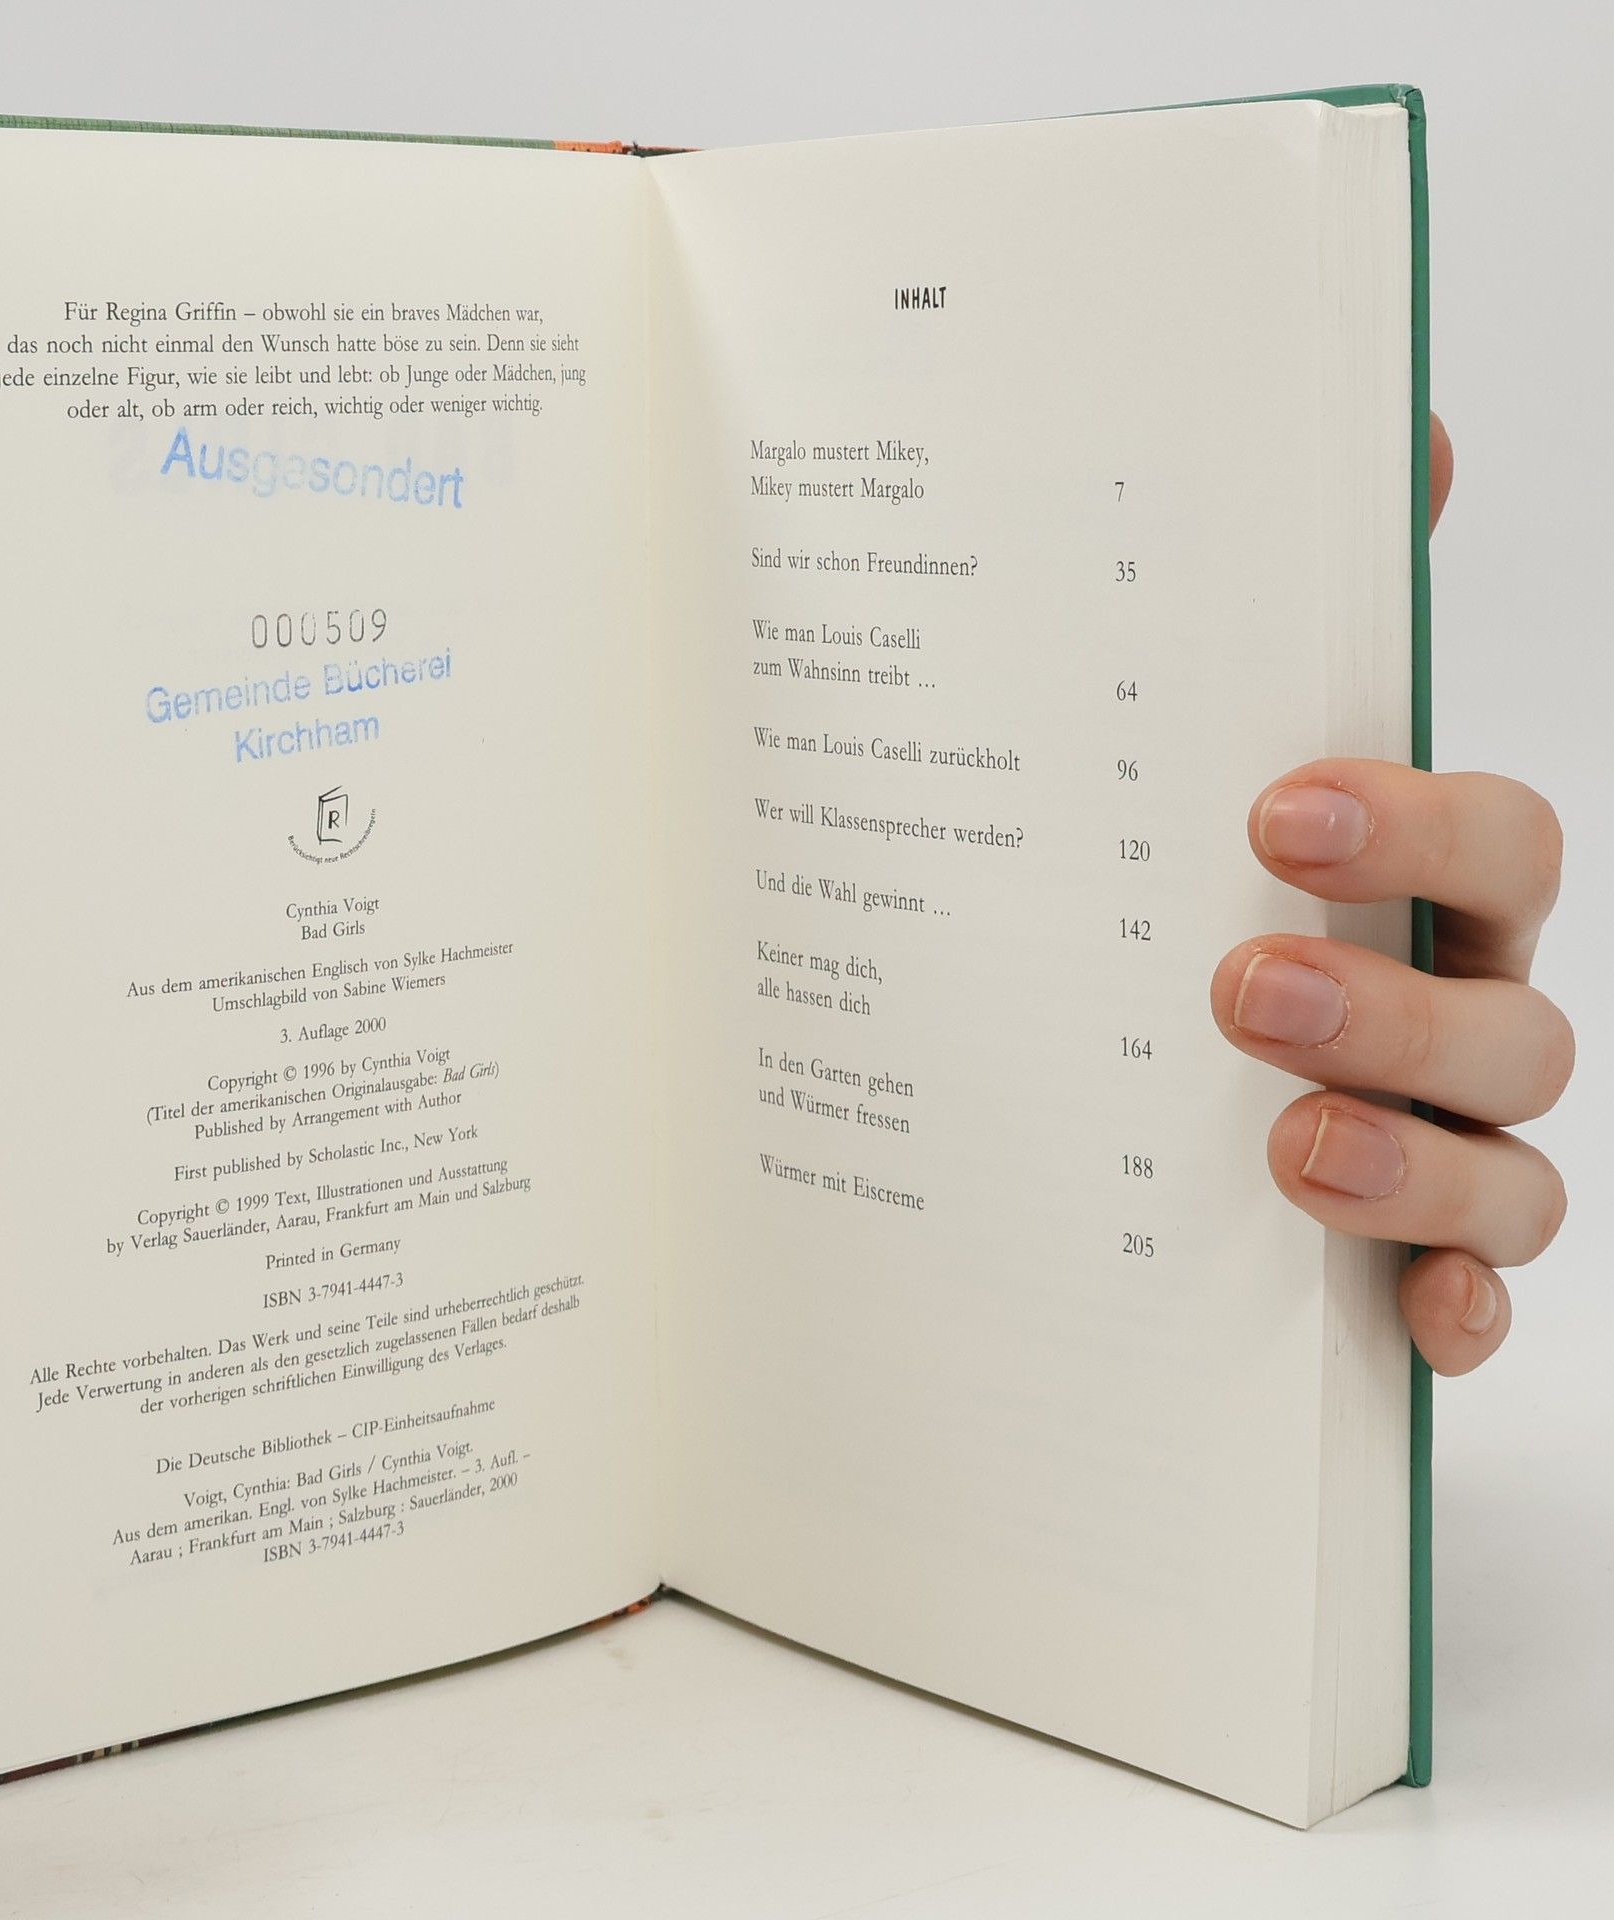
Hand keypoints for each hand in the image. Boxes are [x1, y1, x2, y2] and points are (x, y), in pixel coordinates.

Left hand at [1212, 415, 1570, 1374]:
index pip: (1495, 837)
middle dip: (1396, 1003)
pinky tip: (1405, 1317)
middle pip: (1514, 1012)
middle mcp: (1449, 1007)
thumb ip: (1274, 612)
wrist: (1070, 1070)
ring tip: (1286, 1148)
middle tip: (1239, 989)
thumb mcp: (1165, 755)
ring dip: (1418, 1161)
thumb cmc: (1150, 888)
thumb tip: (1394, 425)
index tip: (1274, 812)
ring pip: (1513, 1163)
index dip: (1418, 822)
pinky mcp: (1391, 1255)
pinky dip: (1454, 1306)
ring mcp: (1433, 1142)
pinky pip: (1470, 1296)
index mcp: (1409, 886)